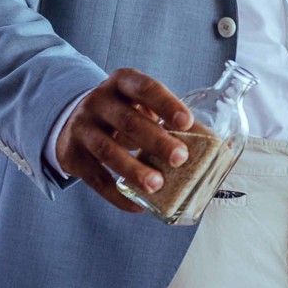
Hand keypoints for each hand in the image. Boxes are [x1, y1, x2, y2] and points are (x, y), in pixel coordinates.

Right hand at [54, 68, 191, 212]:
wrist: (73, 121)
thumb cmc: (123, 113)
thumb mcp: (141, 105)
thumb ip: (170, 119)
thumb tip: (216, 145)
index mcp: (122, 82)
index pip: (145, 88)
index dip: (166, 104)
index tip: (186, 122)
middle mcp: (99, 101)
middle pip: (128, 121)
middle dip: (156, 141)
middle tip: (180, 158)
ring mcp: (82, 127)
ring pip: (107, 150)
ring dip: (134, 169)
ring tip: (157, 185)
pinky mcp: (72, 154)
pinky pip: (95, 178)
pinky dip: (117, 194)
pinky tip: (137, 205)